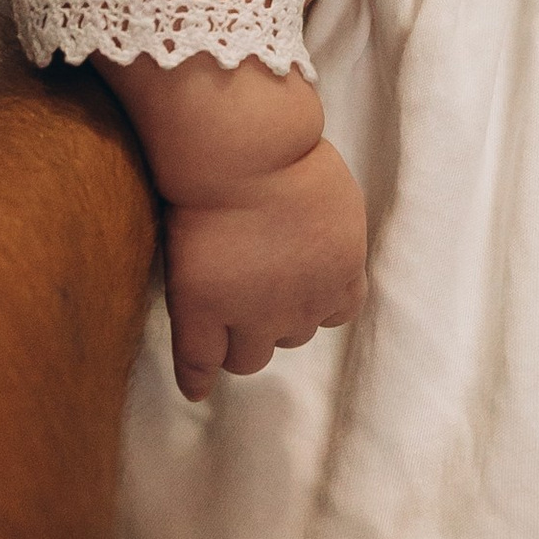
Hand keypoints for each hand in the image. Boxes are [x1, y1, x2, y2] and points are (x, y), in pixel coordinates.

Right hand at [166, 136, 366, 400]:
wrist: (244, 150)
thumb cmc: (286, 152)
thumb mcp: (335, 196)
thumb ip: (331, 232)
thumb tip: (318, 239)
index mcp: (343, 273)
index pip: (336, 313)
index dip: (313, 301)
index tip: (295, 289)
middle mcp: (305, 304)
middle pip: (292, 335)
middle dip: (275, 316)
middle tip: (248, 284)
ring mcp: (253, 312)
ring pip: (249, 357)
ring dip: (240, 340)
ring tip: (219, 318)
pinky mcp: (205, 309)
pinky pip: (200, 359)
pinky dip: (196, 377)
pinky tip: (195, 388)